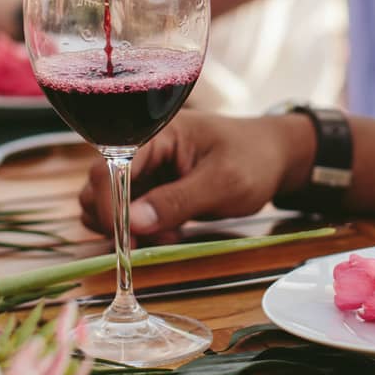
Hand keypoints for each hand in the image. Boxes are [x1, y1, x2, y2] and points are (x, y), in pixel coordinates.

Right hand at [78, 110, 312, 236]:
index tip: (126, 237)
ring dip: (127, 228)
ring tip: (168, 235)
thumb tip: (133, 223)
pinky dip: (141, 231)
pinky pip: (128, 213)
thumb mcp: (222, 183)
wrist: (275, 158)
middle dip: (117, 219)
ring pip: (108, 203)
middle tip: (151, 240)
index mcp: (156, 134)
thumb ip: (178, 200)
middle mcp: (142, 149)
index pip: (109, 166)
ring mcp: (146, 170)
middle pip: (98, 185)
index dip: (110, 203)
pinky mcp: (152, 188)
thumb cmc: (254, 160)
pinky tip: (171, 232)